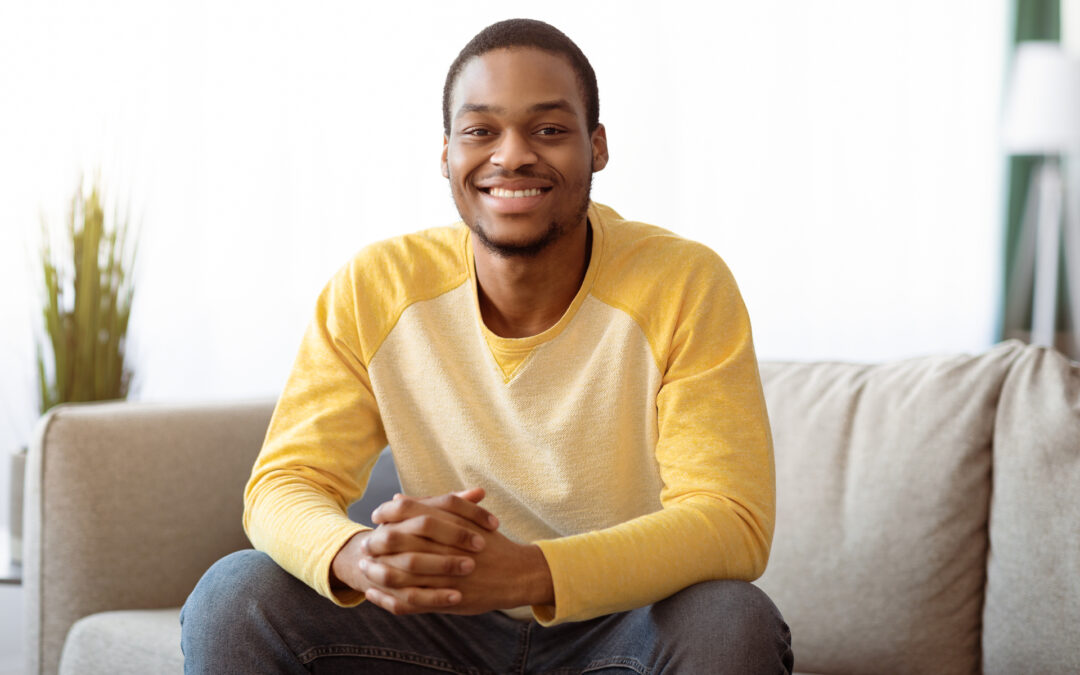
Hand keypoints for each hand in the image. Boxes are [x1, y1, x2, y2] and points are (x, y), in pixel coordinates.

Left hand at [358, 489, 554, 614]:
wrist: (517, 573)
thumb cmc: (490, 543)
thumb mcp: (465, 518)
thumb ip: (431, 508)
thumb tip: (396, 499)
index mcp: (450, 523)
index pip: (409, 512)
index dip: (388, 513)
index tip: (377, 516)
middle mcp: (446, 548)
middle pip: (399, 541)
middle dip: (377, 542)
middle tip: (365, 543)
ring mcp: (445, 576)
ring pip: (400, 573)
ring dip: (378, 571)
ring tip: (363, 569)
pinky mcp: (445, 600)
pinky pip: (409, 601)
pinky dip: (388, 597)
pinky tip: (374, 593)